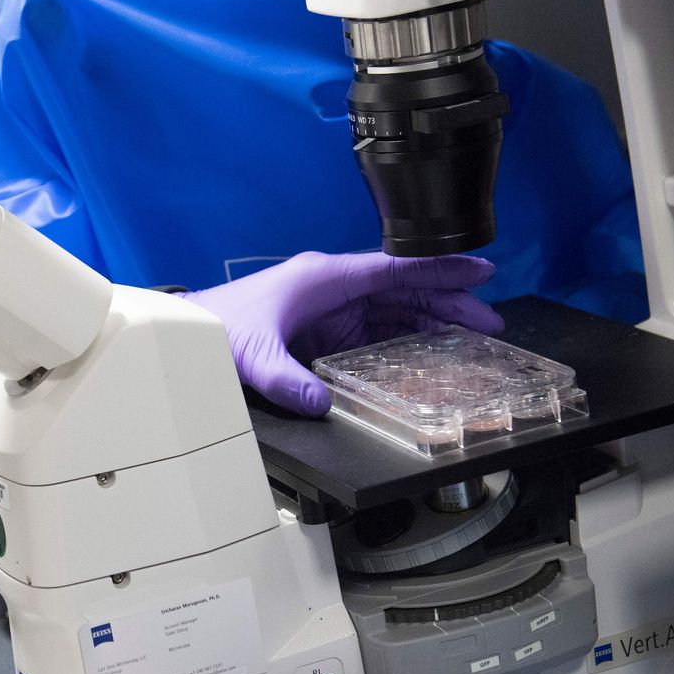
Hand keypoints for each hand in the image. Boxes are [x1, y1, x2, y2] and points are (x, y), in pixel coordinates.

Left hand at [179, 252, 502, 415]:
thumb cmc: (214, 328)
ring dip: (432, 321)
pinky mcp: (321, 333)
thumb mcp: (253, 358)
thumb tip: (321, 405)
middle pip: (403, 291)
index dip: (439, 269)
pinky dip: (404, 339)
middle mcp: (331, 290)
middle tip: (490, 319)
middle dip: (448, 301)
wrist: (184, 333)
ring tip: (472, 336)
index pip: (394, 269)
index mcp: (323, 280)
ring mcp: (328, 311)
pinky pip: (373, 332)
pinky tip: (428, 352)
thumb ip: (287, 382)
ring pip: (393, 311)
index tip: (480, 269)